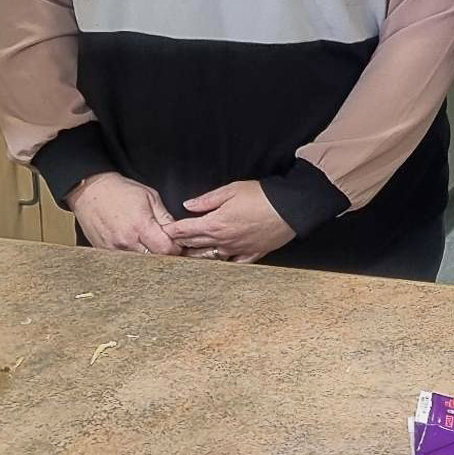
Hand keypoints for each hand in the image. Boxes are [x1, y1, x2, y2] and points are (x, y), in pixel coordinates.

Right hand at [67, 173, 180, 255]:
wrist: (90, 191)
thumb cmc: (119, 191)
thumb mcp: (150, 197)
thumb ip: (165, 217)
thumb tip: (179, 233)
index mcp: (140, 225)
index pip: (165, 249)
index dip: (174, 248)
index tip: (176, 243)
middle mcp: (126, 241)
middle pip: (154, 259)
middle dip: (162, 253)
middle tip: (163, 242)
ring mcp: (113, 249)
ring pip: (140, 262)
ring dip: (147, 255)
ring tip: (147, 241)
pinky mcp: (104, 252)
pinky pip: (125, 260)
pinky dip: (133, 254)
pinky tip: (133, 243)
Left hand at [163, 181, 293, 263]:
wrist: (290, 208)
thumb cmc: (262, 196)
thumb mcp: (231, 190)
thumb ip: (207, 200)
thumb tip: (189, 204)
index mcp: (215, 223)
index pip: (185, 230)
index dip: (172, 230)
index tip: (163, 231)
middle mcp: (223, 241)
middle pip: (194, 244)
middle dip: (179, 244)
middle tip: (168, 246)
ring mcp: (237, 250)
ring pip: (209, 257)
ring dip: (196, 256)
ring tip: (187, 256)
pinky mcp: (251, 254)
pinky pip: (232, 263)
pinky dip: (223, 263)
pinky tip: (218, 263)